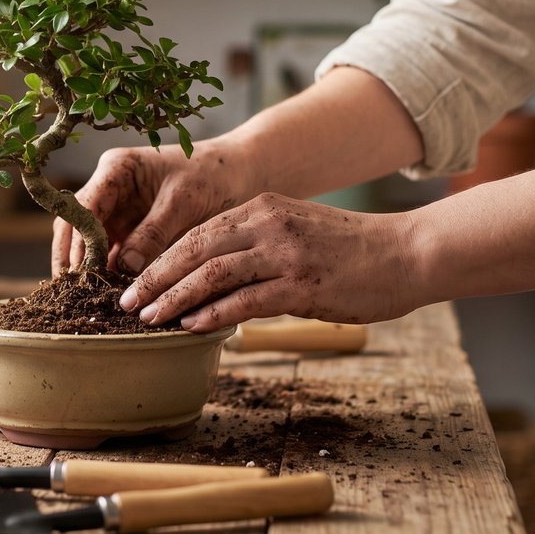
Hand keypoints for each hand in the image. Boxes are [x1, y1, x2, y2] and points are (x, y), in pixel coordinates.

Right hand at [51, 142, 250, 275]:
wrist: (237, 174)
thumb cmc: (212, 176)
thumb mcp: (183, 203)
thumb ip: (153, 233)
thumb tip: (124, 267)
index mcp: (117, 169)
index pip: (84, 207)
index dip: (80, 240)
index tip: (83, 272)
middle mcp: (109, 188)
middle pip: (75, 225)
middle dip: (72, 258)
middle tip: (72, 293)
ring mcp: (118, 210)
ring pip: (88, 242)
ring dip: (88, 268)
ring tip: (87, 299)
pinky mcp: (130, 229)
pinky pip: (110, 253)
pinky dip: (108, 272)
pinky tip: (110, 294)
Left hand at [118, 193, 417, 331]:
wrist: (408, 254)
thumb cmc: (353, 251)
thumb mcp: (297, 231)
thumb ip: (257, 245)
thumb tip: (215, 277)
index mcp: (264, 207)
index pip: (197, 232)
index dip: (160, 258)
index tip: (134, 280)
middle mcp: (269, 224)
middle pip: (195, 249)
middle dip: (155, 278)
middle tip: (126, 303)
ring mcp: (286, 253)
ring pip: (213, 273)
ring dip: (175, 298)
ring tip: (149, 318)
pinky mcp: (303, 285)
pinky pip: (246, 299)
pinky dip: (214, 314)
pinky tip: (192, 326)